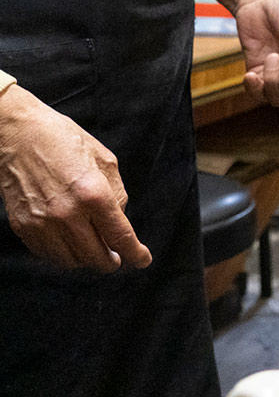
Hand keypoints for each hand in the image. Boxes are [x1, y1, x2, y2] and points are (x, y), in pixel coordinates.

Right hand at [0, 87, 150, 271]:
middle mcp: (67, 213)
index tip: (142, 260)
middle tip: (117, 257)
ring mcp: (41, 223)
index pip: (120, 237)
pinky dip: (63, 253)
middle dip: (112, 261)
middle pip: (96, 257)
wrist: (18, 134)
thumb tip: (119, 221)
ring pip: (71, 261)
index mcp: (93, 194)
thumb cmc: (64, 141)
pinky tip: (70, 242)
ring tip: (93, 247)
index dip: (135, 254)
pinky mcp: (23, 226)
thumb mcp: (105, 161)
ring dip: (86, 259)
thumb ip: (116, 195)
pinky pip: (48, 253)